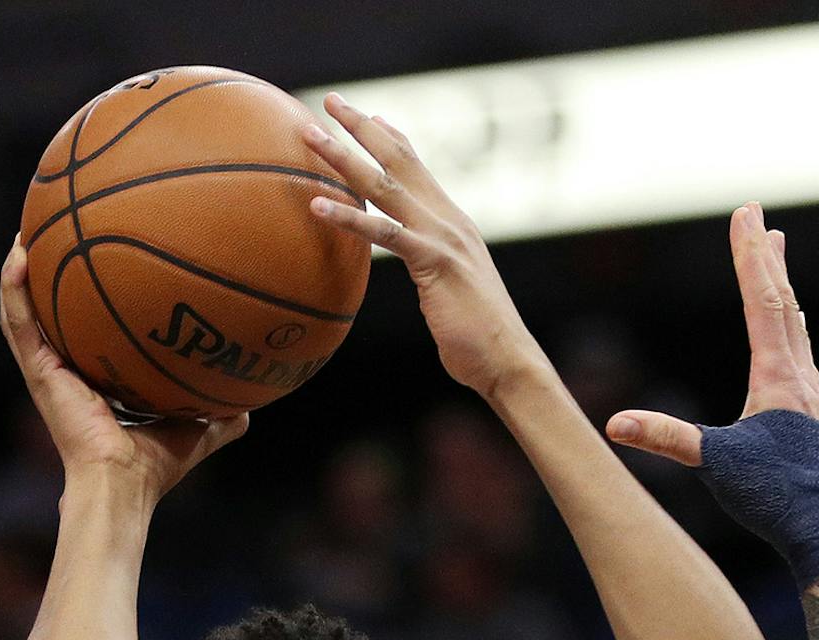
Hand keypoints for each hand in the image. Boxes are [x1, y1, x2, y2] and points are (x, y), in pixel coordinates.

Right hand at [0, 242, 246, 505]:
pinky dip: (14, 288)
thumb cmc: (154, 466)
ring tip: (26, 228)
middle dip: (49, 272)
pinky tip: (19, 254)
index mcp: (95, 379)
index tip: (97, 260)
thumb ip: (221, 415)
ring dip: (21, 269)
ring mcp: (47, 370)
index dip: (88, 300)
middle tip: (54, 229)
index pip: (88, 331)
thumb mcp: (195, 430)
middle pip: (51, 311)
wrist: (123, 485)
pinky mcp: (38, 373)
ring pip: (24, 309)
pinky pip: (19, 322)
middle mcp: (67, 370)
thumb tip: (251, 403)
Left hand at [303, 96, 539, 401]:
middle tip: (330, 100)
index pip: (419, 169)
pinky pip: (385, 232)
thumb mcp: (453, 291)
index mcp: (454, 224)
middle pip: (400, 161)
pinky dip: (349, 216)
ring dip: (345, 158)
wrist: (509, 361)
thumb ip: (434, 268)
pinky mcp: (434, 262)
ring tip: (310, 136)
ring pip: (385, 186)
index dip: (392, 139)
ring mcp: (443, 238)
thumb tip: (422, 271)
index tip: (368, 115)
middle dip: (362, 127)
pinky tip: (318, 205)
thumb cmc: (479, 339)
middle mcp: (449, 221)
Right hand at [605, 205, 818, 466]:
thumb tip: (613, 424)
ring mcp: (814, 404)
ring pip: (798, 335)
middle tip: (762, 219)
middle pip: (783, 306)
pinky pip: (804, 367)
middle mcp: (801, 383)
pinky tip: (794, 353)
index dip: (749, 258)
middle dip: (768, 261)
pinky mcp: (818, 428)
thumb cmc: (778, 500)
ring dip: (784, 297)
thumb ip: (667, 439)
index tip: (746, 215)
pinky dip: (794, 342)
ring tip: (780, 270)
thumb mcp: (716, 466)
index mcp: (777, 380)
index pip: (761, 303)